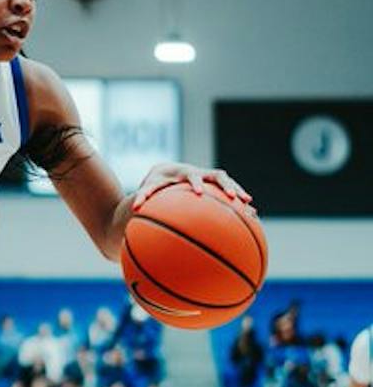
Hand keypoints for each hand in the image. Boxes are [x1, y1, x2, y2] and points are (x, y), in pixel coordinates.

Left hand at [132, 163, 251, 210]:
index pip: (192, 175)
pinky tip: (251, 214)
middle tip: (233, 197)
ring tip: (248, 204)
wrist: (165, 172)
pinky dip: (239, 200)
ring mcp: (209, 178)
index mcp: (185, 173)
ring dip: (238, 191)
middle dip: (226, 185)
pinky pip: (229, 191)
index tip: (198, 193)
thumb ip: (143, 196)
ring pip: (227, 182)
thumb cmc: (156, 182)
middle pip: (217, 175)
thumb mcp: (148, 188)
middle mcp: (200, 173)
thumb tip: (134, 209)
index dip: (196, 183)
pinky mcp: (214, 185)